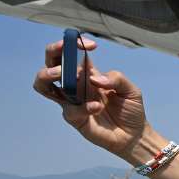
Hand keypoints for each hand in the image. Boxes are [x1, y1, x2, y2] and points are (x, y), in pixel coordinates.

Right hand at [33, 37, 151, 162]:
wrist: (134, 135)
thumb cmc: (130, 109)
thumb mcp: (131, 90)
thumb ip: (116, 79)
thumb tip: (94, 78)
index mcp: (88, 74)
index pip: (72, 53)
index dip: (74, 44)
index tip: (90, 44)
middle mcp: (76, 85)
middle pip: (51, 63)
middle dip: (52, 52)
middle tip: (65, 52)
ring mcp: (72, 101)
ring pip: (43, 86)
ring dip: (48, 75)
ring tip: (62, 74)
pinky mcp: (74, 118)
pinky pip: (70, 110)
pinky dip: (83, 107)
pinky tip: (98, 107)